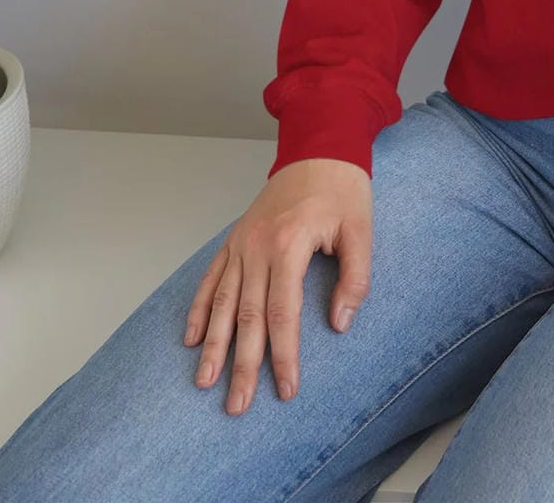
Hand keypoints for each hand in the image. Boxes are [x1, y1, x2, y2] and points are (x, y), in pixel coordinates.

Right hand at [184, 157, 370, 414]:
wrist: (319, 147)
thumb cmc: (343, 189)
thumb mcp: (361, 231)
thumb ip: (355, 279)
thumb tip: (339, 324)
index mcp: (290, 245)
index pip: (283, 313)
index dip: (284, 355)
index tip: (286, 389)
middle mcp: (258, 246)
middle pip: (246, 316)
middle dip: (241, 364)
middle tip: (237, 405)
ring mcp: (242, 242)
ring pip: (221, 302)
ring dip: (213, 345)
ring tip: (204, 382)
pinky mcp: (235, 239)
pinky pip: (211, 278)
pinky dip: (198, 308)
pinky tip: (191, 338)